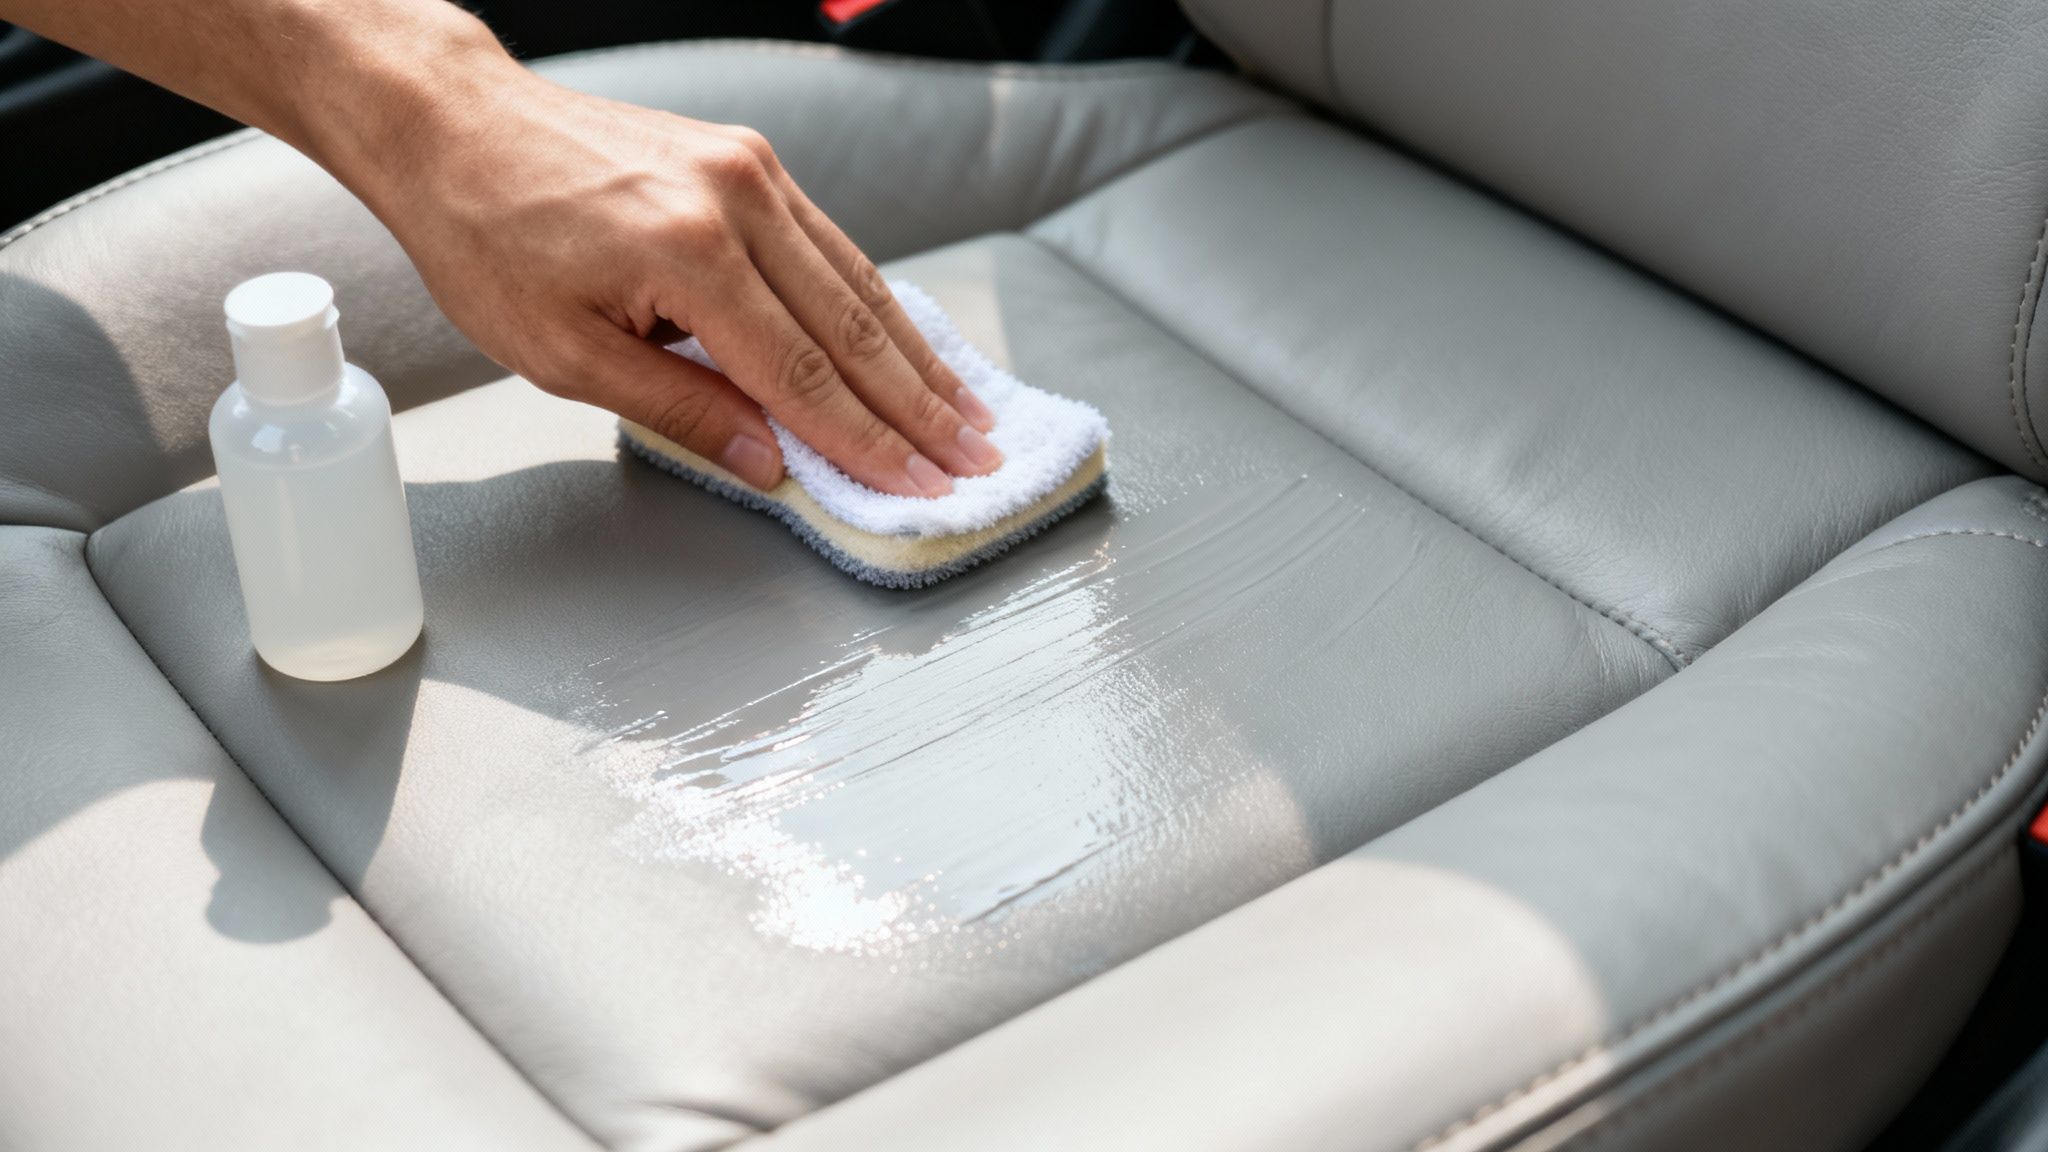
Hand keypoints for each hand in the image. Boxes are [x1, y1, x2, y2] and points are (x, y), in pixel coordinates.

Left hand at [340, 57, 1000, 494]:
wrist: (457, 124)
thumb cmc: (488, 237)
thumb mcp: (562, 353)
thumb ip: (678, 410)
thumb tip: (770, 462)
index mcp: (688, 252)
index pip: (804, 374)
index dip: (869, 442)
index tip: (921, 486)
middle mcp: (737, 201)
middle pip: (854, 328)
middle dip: (920, 406)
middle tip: (973, 460)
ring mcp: (751, 171)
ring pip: (860, 282)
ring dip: (917, 357)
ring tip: (966, 413)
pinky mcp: (750, 161)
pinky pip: (832, 246)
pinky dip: (877, 304)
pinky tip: (909, 345)